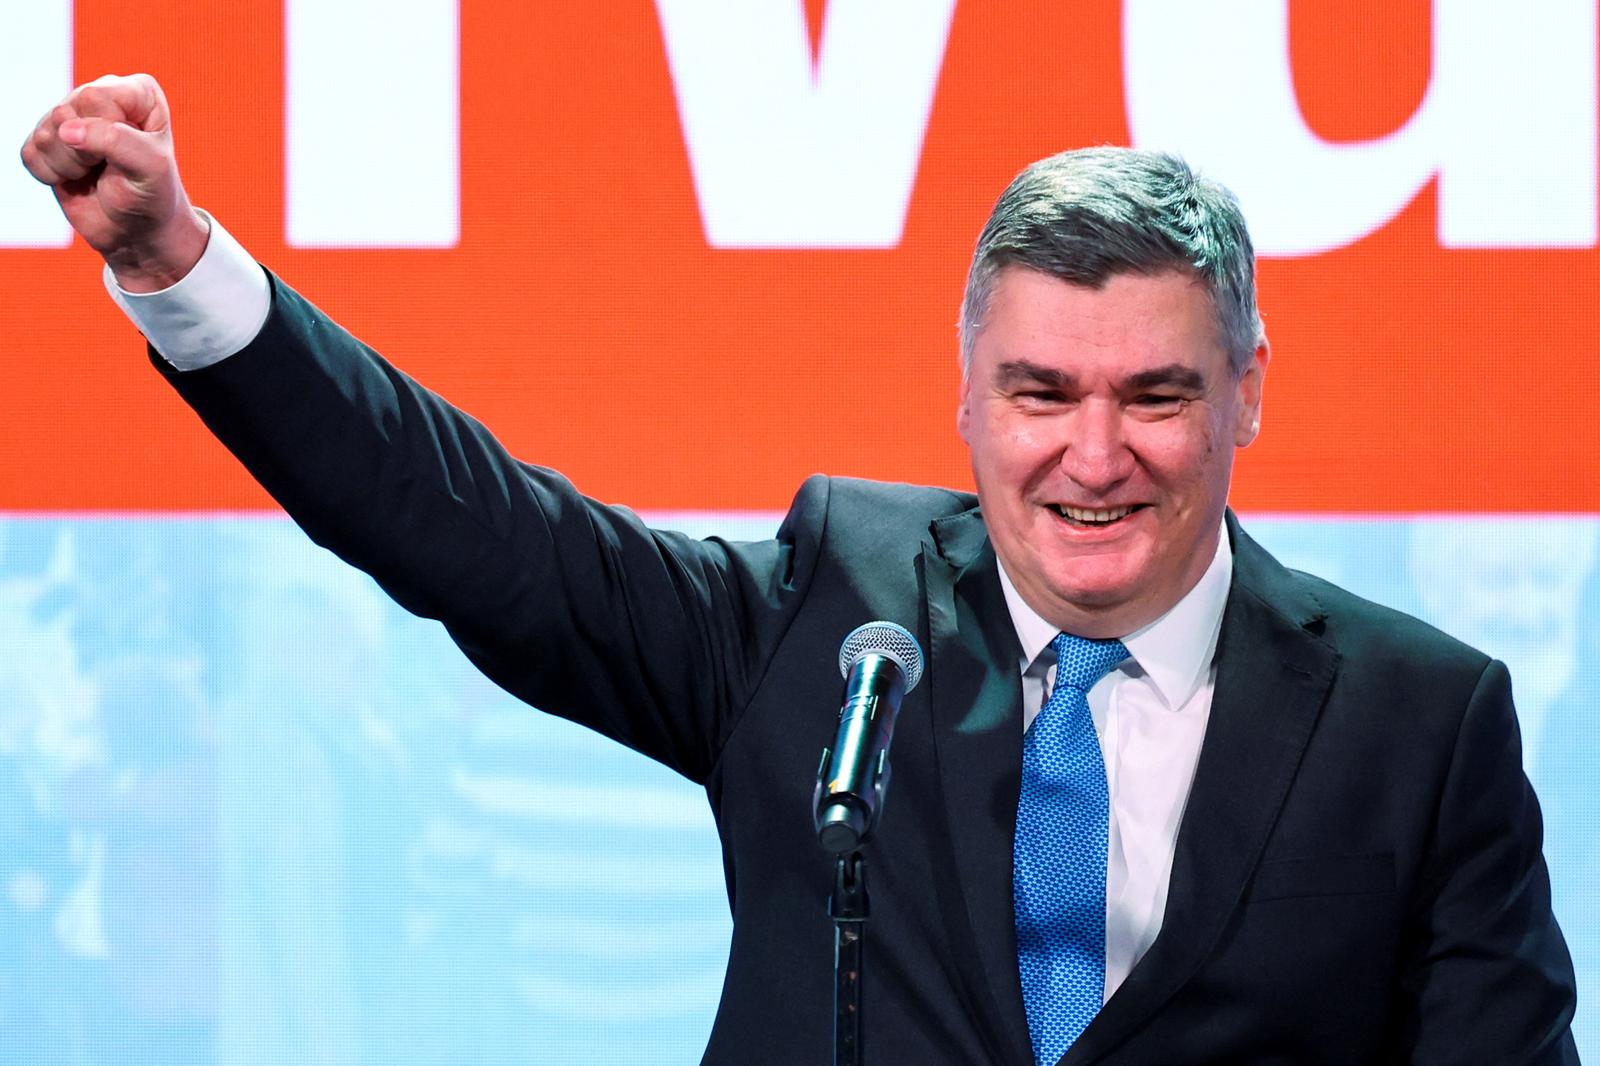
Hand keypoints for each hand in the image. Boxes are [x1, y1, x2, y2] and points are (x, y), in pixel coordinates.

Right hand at [19, 73, 207, 292]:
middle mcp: (99, 97)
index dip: (106, 132)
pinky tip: (76, 179)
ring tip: (96, 174)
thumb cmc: (153, 195)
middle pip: (64, 114)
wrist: (138, 231)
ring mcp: (70, 118)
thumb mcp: (151, 168)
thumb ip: (115, 141)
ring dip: (70, 167)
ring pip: (45, 135)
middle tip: (110, 168)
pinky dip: (53, 176)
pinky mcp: (46, 142)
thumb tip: (65, 130)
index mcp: (136, 92)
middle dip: (85, 153)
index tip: (130, 156)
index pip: (95, 97)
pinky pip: (30, 155)